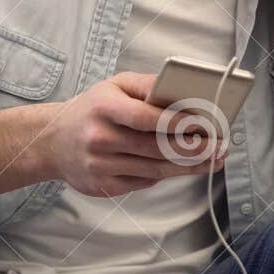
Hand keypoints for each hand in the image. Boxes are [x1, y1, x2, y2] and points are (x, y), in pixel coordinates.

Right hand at [28, 72, 224, 197]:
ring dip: (189, 166)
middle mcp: (100, 138)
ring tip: (214, 159)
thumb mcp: (115, 86)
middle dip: (194, 149)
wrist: (52, 141)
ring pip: (155, 170)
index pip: (146, 117)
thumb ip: (148, 86)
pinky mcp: (103, 186)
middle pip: (156, 148)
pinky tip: (183, 167)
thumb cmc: (93, 109)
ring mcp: (100, 165)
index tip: (205, 125)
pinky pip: (143, 182)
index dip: (178, 123)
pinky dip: (165, 174)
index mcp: (104, 107)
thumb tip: (183, 91)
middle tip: (221, 147)